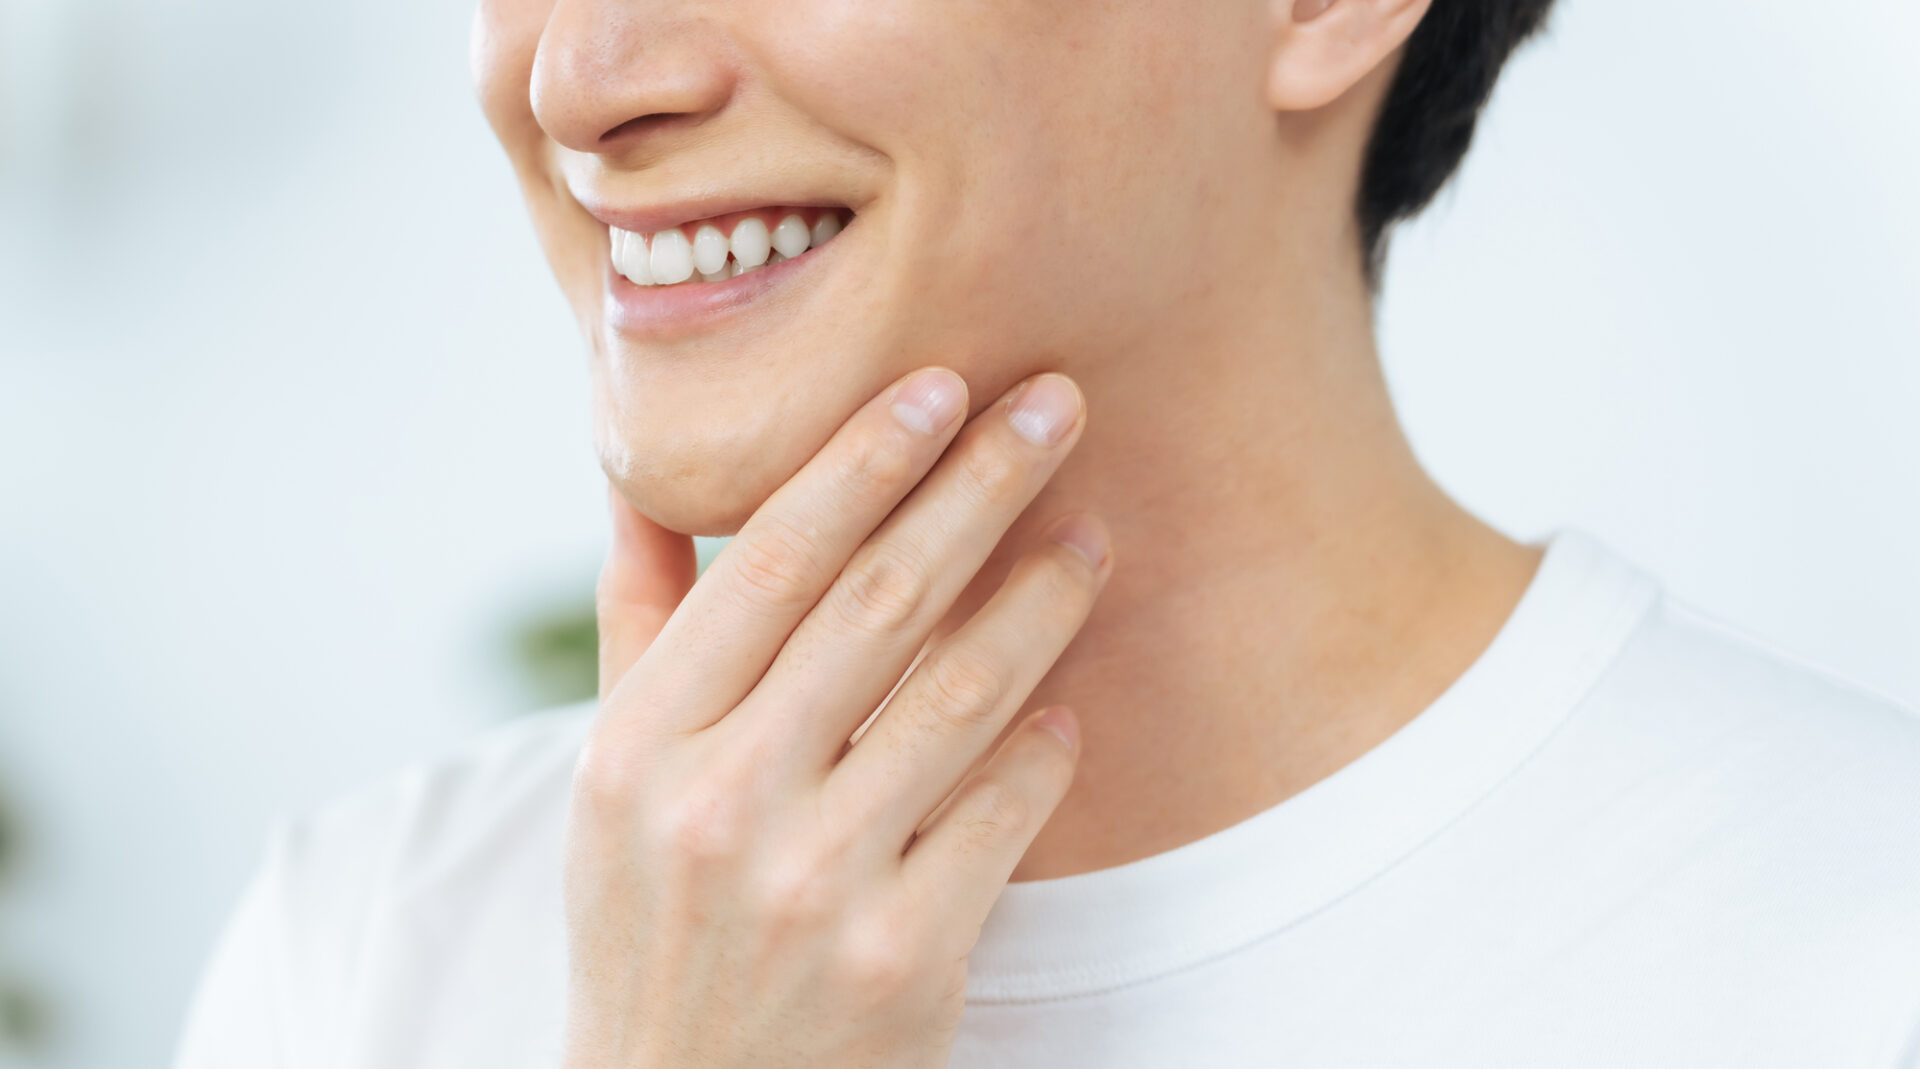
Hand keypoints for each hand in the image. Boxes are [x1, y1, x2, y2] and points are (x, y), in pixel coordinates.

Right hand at [562, 367, 1109, 1068]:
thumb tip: (638, 482)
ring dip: (1042, 599)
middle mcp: (720, 804)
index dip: (863, 460)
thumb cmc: (654, 926)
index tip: (941, 383)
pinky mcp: (906, 959)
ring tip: (1094, 535)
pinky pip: (1005, 813)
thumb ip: (640, 629)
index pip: (767, 561)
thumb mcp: (614, 785)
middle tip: (1058, 402)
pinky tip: (1072, 698)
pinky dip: (1047, 745)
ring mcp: (816, 885)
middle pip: (880, 602)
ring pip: (962, 695)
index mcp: (639, 744)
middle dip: (980, 486)